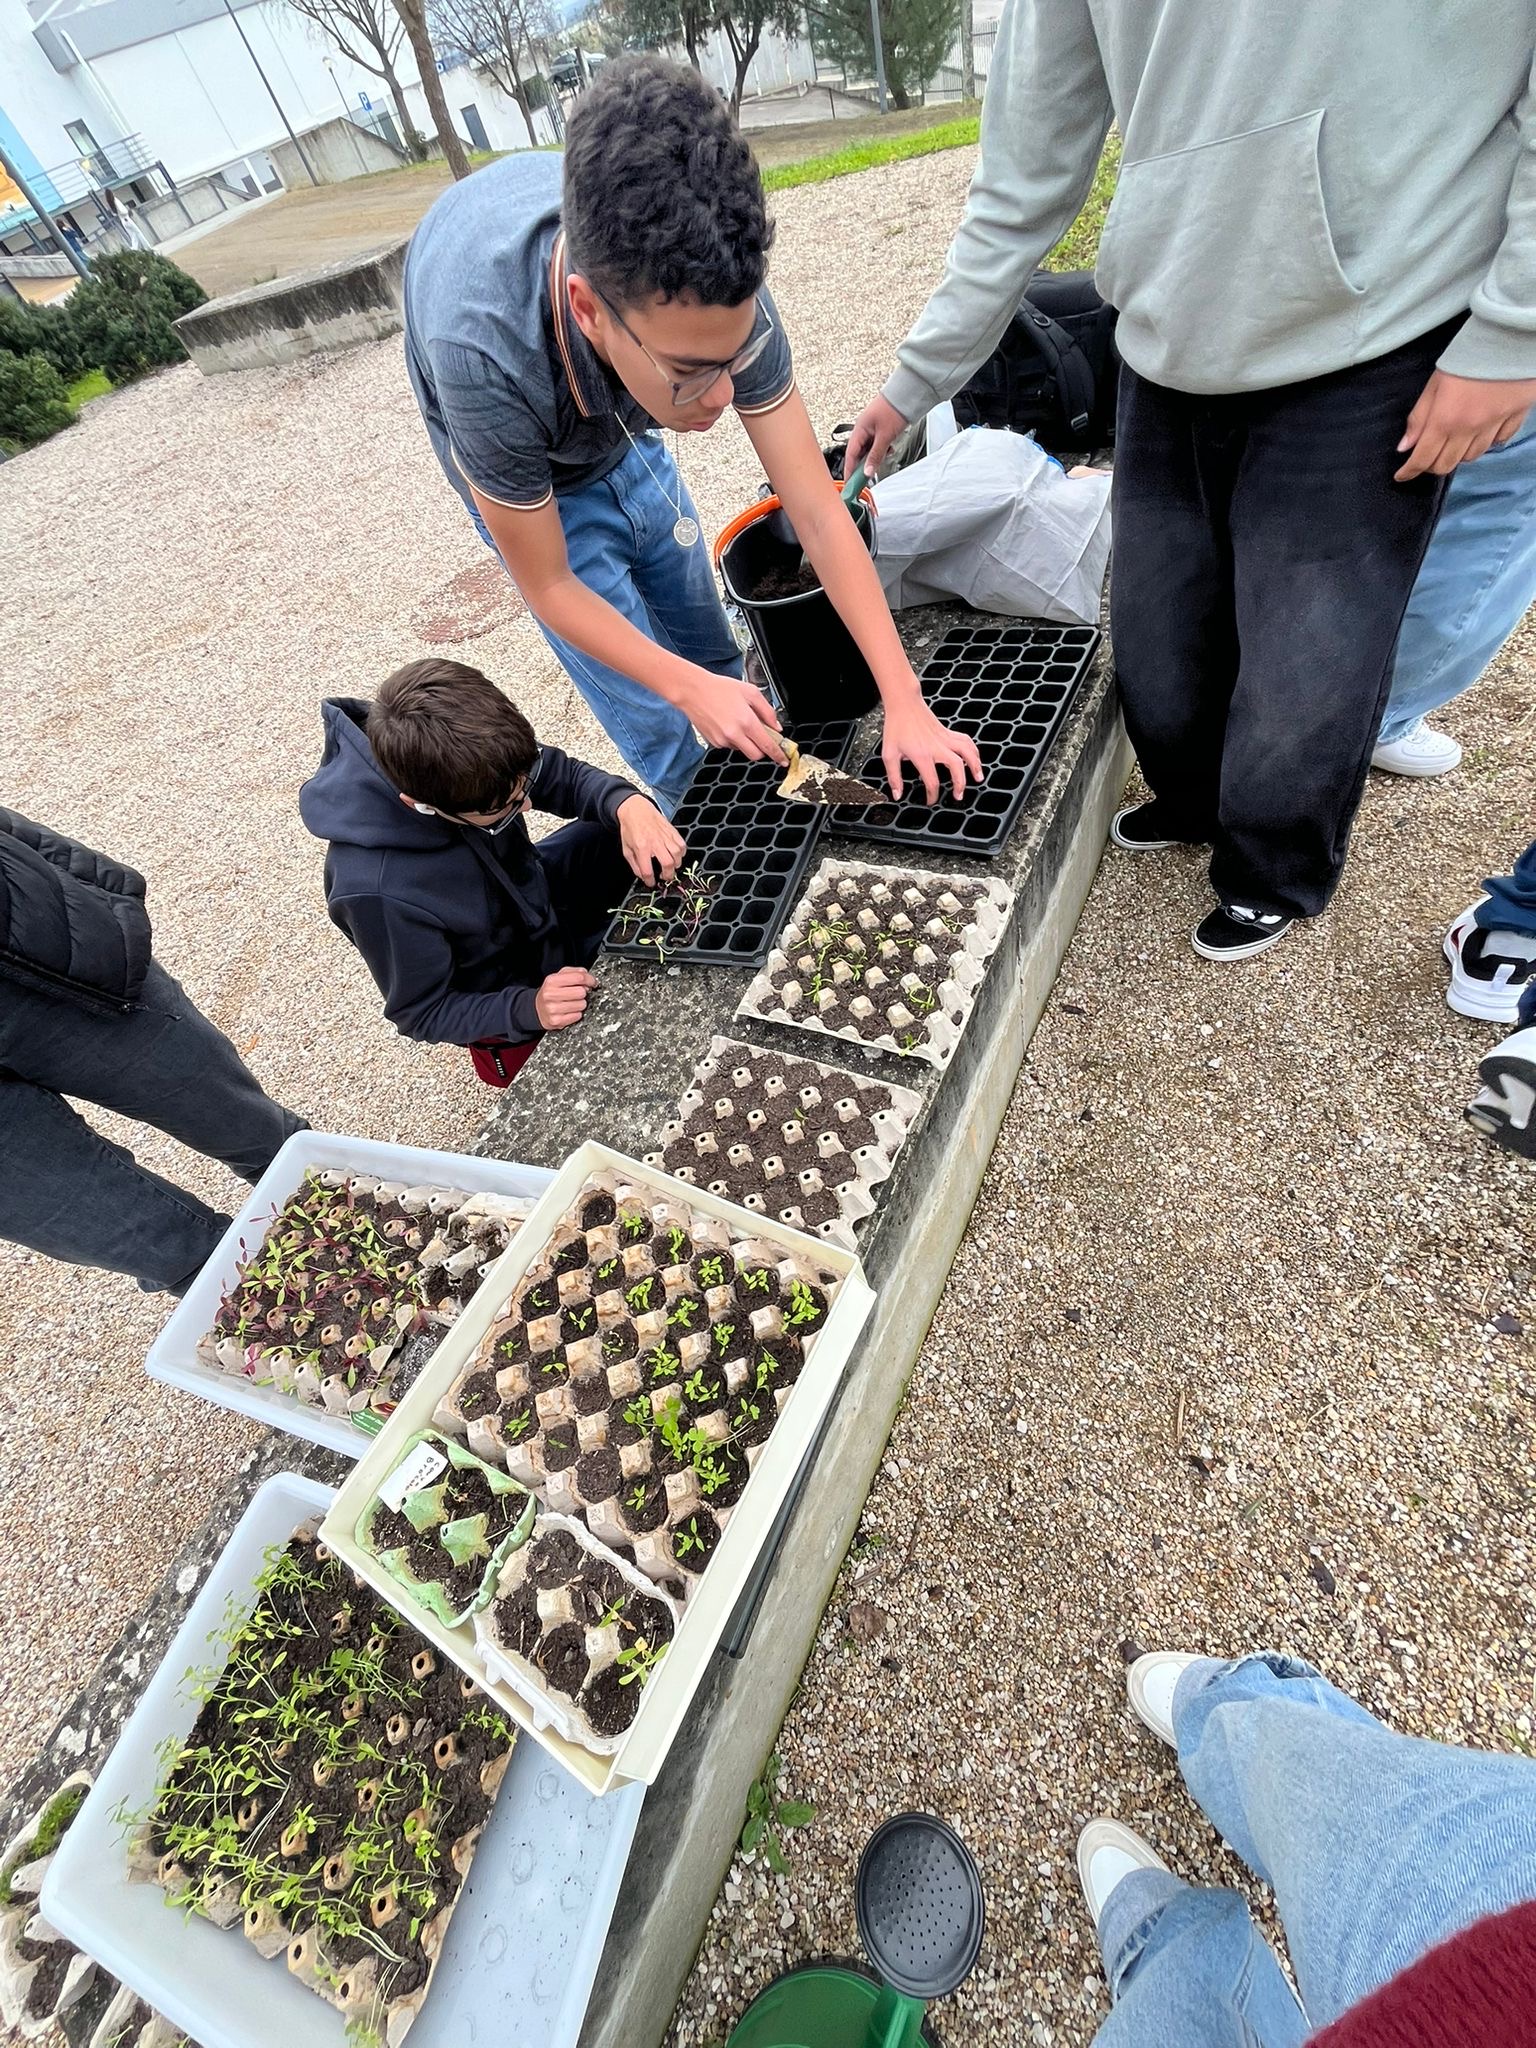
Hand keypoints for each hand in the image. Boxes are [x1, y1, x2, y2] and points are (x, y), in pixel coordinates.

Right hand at [534, 965, 595, 1030]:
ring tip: (572, 1003)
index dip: (590, 979)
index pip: (579, 977)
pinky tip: (570, 1011)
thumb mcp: (559, 977)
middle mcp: (550, 994)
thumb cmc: (551, 991)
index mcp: (552, 980)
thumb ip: (574, 972)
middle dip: (583, 992)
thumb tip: (587, 975)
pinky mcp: (556, 1021)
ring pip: (581, 1004)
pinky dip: (576, 1014)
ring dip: (580, 1004)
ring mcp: (552, 1008)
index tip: (592, 982)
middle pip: (581, 992)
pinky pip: (577, 1016)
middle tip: (578, 994)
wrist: (537, 1008)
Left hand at [616, 793, 685, 883]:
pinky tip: (675, 855)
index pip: (647, 871)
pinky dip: (681, 853)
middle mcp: (655, 842)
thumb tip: (642, 876)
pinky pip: (682, 845)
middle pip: (668, 864)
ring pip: (678, 855)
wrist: (636, 809)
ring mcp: (665, 836)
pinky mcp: (672, 831)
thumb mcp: (626, 849)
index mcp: (641, 847)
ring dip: (676, 864)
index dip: (650, 881)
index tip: (651, 883)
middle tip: (665, 877)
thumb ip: (634, 865)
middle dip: (668, 875)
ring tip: (670, 866)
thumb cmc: (630, 829)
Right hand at [679, 669, 786, 763]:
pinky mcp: (714, 742)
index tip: (783, 759)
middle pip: (756, 755)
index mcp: (746, 722)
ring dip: (747, 742)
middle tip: (763, 737)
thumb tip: (776, 726)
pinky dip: (734, 738)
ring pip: (742, 750)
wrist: (693, 691)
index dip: (778, 755)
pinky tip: (729, 723)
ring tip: (740, 721)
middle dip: (762, 749)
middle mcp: (734, 735)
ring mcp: (723, 740)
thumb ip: (767, 711)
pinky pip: (730, 745)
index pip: (767, 745)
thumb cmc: (719, 689)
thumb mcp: (750, 692)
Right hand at [845, 394, 909, 480]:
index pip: (850, 455)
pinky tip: (889, 449)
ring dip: (875, 457)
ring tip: (884, 457)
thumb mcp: (885, 437)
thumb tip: (868, 472)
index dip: (849, 470)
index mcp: (859, 430)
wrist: (907, 394)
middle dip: (863, 465)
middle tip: (867, 478)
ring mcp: (871, 429)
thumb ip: (876, 456)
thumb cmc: (894, 408)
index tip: (850, 484)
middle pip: (858, 454)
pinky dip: (881, 450)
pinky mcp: (879, 429)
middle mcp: (862, 430)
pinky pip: (876, 444)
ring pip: (868, 450)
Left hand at [881, 698, 983, 803]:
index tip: (931, 800)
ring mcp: (945, 738)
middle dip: (960, 784)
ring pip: (967, 752)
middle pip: (957, 767)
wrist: (904, 703)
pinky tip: (974, 758)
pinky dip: (973, 750)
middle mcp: (937, 747)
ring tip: (978, 777)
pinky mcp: (948, 732)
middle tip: (958, 795)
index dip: (933, 795)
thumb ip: (894, 776)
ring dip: (975, 765)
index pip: (932, 781)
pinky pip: (965, 741)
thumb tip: (897, 794)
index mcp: (922, 755)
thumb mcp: (889, 754)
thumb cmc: (896, 726)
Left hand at [1396, 371, 1535, 480]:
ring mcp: (1494, 426)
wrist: (1508, 338)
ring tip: (1452, 443)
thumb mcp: (1435, 383)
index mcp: (1445, 420)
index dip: (1409, 471)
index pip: (1423, 458)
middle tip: (1425, 457)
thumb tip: (1405, 447)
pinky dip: (1486, 444)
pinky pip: (1498, 443)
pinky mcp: (1515, 418)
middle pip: (1446, 464)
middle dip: (1431, 466)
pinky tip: (1480, 435)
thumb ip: (1419, 417)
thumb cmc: (1467, 357)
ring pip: (1471, 457)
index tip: (1401, 476)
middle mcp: (1469, 429)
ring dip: (1457, 456)